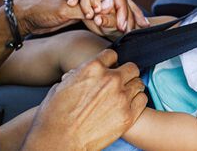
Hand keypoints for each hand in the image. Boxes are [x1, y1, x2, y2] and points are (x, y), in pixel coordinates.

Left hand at [13, 0, 147, 34]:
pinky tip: (127, 27)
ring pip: (114, 4)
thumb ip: (82, 9)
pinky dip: (116, 19)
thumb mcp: (60, 10)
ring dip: (127, 15)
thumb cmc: (39, 9)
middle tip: (143, 26)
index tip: (124, 25)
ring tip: (141, 27)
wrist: (24, 15)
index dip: (123, 8)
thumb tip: (101, 12)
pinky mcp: (86, 5)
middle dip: (131, 11)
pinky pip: (106, 11)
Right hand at [22, 50, 147, 150]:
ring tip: (123, 95)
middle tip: (119, 82)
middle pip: (131, 67)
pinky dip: (137, 101)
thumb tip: (81, 73)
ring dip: (131, 87)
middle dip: (125, 73)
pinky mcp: (128, 116)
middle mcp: (110, 79)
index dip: (109, 62)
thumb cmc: (54, 116)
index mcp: (93, 68)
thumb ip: (78, 75)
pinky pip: (142, 100)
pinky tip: (127, 106)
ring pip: (138, 83)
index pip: (112, 55)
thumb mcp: (61, 85)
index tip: (108, 69)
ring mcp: (121, 98)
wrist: (59, 141)